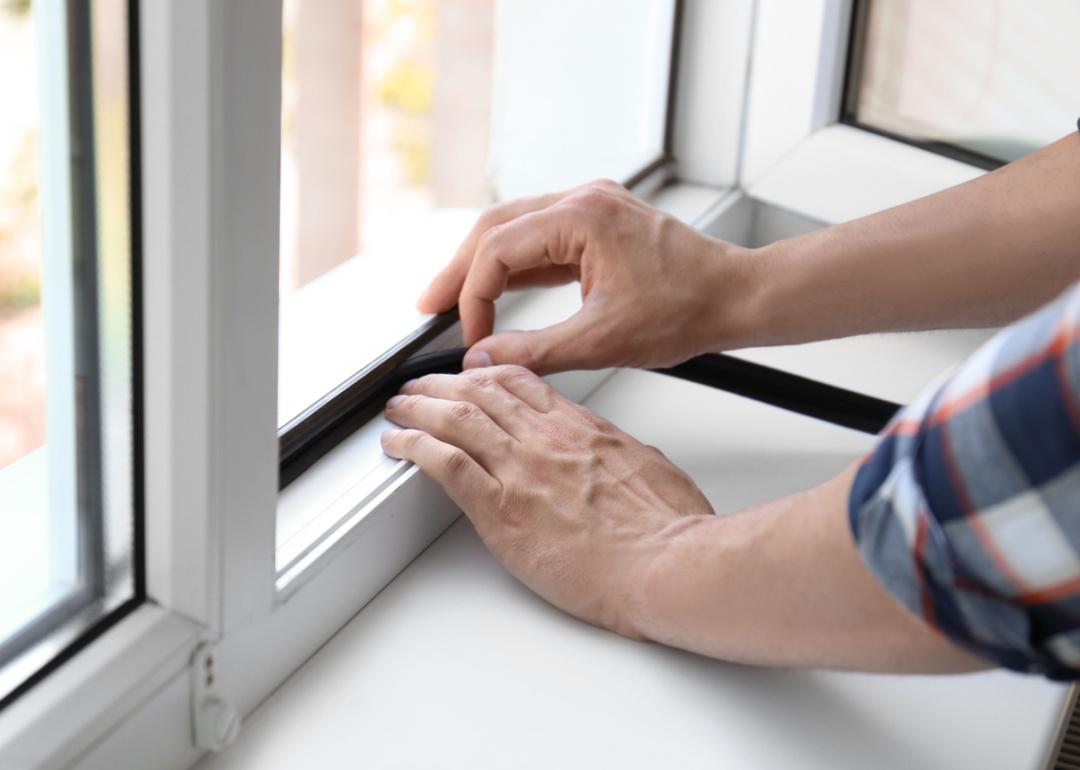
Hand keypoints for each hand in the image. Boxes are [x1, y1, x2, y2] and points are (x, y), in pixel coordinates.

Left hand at [381, 364, 714, 637]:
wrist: (666, 564)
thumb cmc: (668, 528)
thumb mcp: (650, 466)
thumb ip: (621, 453)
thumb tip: (616, 454)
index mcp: (582, 428)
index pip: (522, 383)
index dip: (487, 374)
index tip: (472, 376)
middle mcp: (546, 439)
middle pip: (481, 392)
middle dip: (443, 385)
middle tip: (421, 387)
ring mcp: (521, 469)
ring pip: (455, 418)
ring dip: (418, 408)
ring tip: (398, 408)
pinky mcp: (501, 508)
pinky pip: (445, 464)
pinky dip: (414, 446)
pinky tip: (398, 443)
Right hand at [417, 179, 759, 374]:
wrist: (737, 297)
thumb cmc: (690, 309)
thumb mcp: (604, 340)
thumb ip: (535, 352)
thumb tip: (484, 359)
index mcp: (583, 218)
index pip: (498, 251)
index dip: (473, 297)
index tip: (469, 337)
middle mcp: (583, 200)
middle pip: (495, 227)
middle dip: (460, 270)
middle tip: (429, 304)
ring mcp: (592, 207)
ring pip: (515, 229)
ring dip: (484, 265)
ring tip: (453, 299)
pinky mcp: (599, 223)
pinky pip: (542, 238)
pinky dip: (516, 266)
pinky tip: (498, 291)